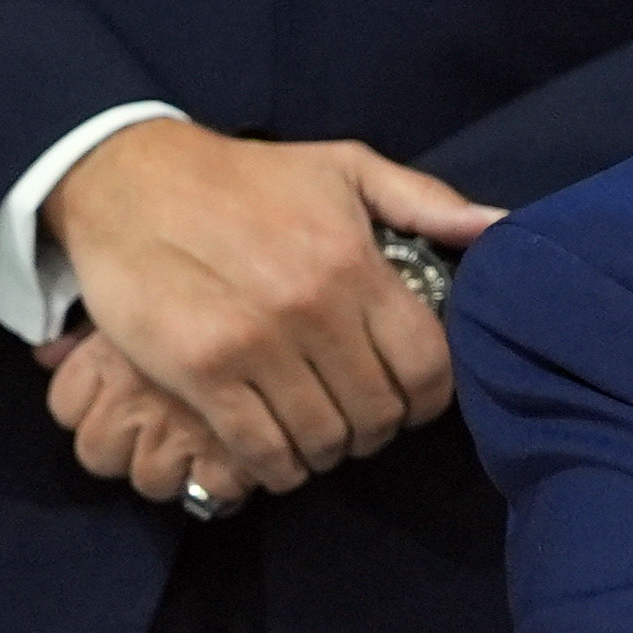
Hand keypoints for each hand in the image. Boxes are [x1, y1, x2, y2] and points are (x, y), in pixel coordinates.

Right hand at [41, 120, 499, 494]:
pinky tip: (278, 452)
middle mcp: (313, 310)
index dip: (431, 398)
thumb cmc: (250, 177)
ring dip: (329, 451)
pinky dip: (278, 466)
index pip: (426, 364)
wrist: (133, 182)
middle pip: (377, 411)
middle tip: (365, 420)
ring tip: (322, 435)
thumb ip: (426, 201)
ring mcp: (253, 346)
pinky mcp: (199, 374)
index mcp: (354, 263)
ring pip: (322, 439)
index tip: (416, 399)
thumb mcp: (346, 167)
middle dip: (379, 428)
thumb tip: (499, 227)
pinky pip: (259, 449)